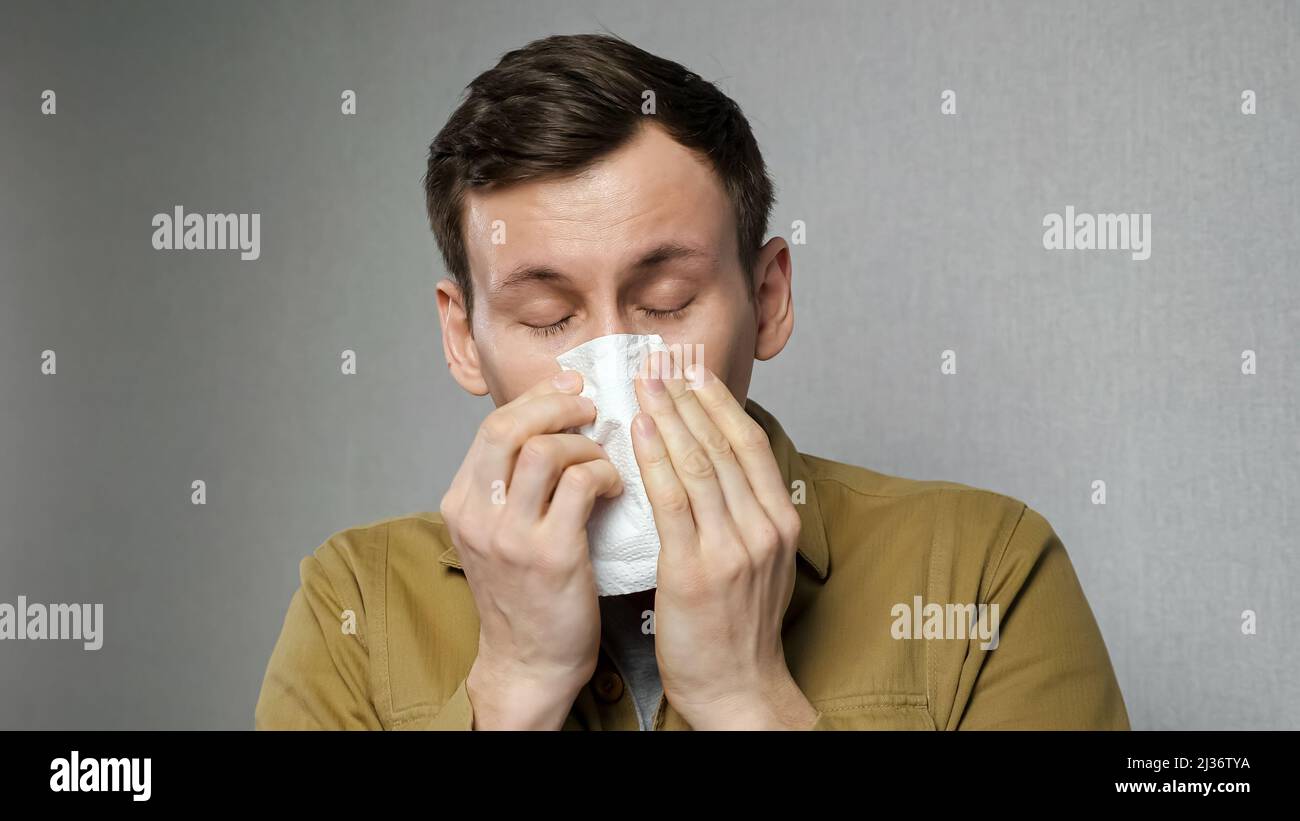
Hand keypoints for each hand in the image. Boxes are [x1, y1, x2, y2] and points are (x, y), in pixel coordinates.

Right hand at [440, 370, 621, 728]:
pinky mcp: (549, 555)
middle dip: (556, 403)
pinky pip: (581, 484)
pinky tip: (616, 486)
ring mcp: (510, 536)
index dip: (536, 399)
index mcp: (462, 503)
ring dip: (584, 443)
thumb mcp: (501, 533)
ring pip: (543, 450)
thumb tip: (555, 420)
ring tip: (603, 458)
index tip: (570, 387)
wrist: (529, 661)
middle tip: (590, 406)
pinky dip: (605, 472)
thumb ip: (514, 484)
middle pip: (507, 427)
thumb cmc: (528, 594)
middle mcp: (477, 515)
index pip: (492, 427)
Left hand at [631, 351, 816, 729]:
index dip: (717, 401)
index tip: (690, 370)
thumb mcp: (757, 562)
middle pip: (723, 444)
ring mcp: (732, 548)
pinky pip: (674, 502)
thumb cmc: (738, 628)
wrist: (738, 688)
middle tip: (658, 361)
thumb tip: (714, 467)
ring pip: (699, 464)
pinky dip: (656, 460)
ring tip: (643, 383)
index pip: (747, 443)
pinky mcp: (696, 570)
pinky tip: (639, 432)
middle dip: (688, 396)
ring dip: (669, 416)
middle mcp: (762, 528)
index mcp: (779, 521)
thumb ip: (743, 514)